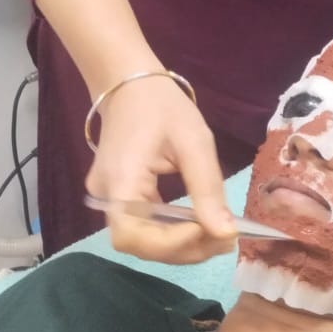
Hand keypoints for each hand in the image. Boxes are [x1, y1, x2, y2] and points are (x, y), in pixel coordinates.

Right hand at [85, 78, 238, 263]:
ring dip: (181, 245)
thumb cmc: (163, 106)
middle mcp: (105, 195)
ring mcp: (108, 198)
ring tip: (219, 235)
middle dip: (184, 248)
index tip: (211, 233)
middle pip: (138, 243)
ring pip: (142, 239)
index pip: (132, 235)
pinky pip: (144, 225)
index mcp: (118, 179)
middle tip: (226, 240)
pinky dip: (172, 232)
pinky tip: (200, 225)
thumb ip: (207, 189)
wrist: (131, 82)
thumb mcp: (194, 141)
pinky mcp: (119, 197)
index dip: (170, 244)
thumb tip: (226, 234)